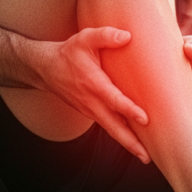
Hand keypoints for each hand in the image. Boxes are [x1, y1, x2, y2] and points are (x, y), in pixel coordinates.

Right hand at [43, 27, 150, 163]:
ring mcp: (90, 109)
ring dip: (126, 143)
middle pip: (113, 125)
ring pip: (110, 129)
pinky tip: (133, 141)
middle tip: (146, 156)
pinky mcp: (90, 111)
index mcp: (92, 83)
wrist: (45, 68)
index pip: (113, 99)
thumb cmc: (68, 53)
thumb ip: (105, 35)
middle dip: (130, 142)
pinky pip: (107, 125)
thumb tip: (127, 36)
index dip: (129, 109)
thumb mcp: (85, 38)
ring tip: (144, 156)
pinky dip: (120, 135)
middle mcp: (91, 101)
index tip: (144, 119)